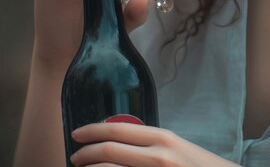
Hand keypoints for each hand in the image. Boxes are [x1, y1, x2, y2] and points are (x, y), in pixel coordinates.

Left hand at [69, 123, 238, 166]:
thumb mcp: (177, 149)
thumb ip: (152, 145)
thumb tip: (121, 145)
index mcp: (163, 139)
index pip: (118, 130)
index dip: (92, 131)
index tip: (77, 134)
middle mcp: (157, 156)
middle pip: (108, 152)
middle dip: (84, 155)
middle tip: (74, 157)